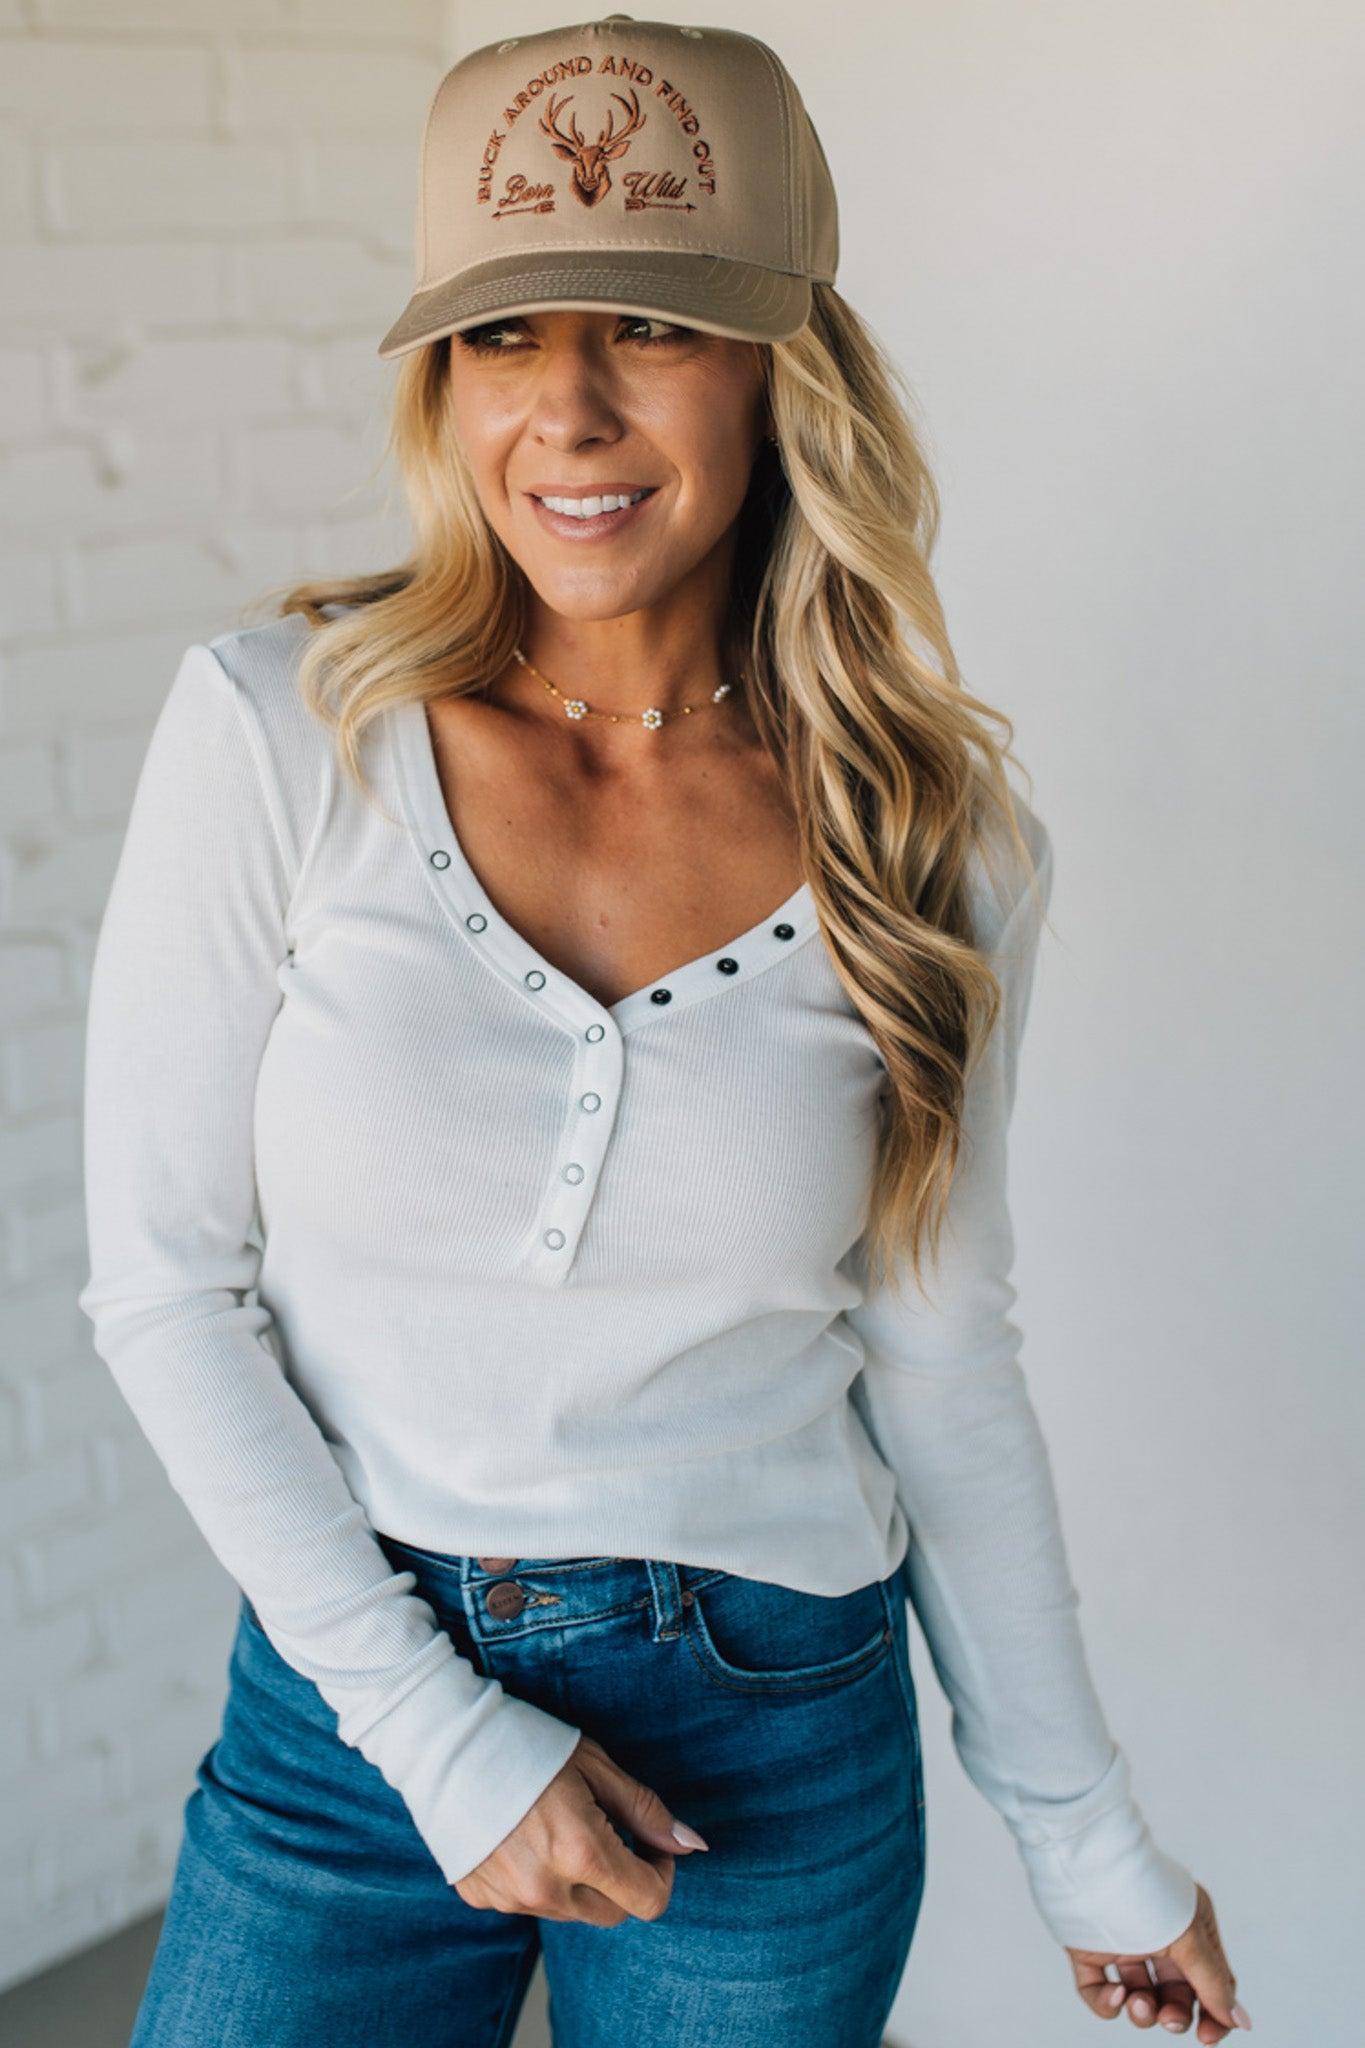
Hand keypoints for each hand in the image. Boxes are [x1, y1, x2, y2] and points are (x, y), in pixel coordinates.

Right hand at [453, 1734, 709, 1922]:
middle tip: (607, 1827)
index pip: (648, 1901)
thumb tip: (691, 1845)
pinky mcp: (480, 1899)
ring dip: (579, 1881)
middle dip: (622, 1877)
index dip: (661, 1873)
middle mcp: (546, 1889)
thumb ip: (645, 1811)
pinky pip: (528, 1903)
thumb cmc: (526, 1743)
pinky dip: (537, 1879)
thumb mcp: (596, 1766)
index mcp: (582, 1855)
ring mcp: (510, 1900)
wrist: (443, 1741)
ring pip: (570, 1910)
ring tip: (557, 1825)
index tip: (651, 1844)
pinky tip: (521, 1835)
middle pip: (611, 1912)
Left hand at [1068, 1884, 1250, 2040]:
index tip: (1206, 2038)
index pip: (1213, 1982)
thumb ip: (1213, 1982)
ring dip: (1142, 2012)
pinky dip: (1107, 2003)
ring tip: (1137, 2004)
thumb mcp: (1187, 1936)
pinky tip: (1114, 1994)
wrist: (1081, 1861)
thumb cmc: (1140, 1888)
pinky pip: (1100, 1992)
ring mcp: (1123, 1944)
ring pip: (1140, 1998)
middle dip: (1174, 2014)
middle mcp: (1158, 1938)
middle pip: (1176, 1995)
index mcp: (1190, 1929)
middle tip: (1168, 2020)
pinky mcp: (1089, 1952)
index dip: (1214, 2014)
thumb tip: (1240, 2021)